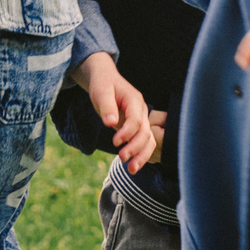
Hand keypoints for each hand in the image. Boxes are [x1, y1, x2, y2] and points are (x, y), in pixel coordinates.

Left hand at [69, 51, 162, 172]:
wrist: (106, 79)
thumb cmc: (103, 84)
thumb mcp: (101, 91)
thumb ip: (106, 106)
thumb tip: (110, 123)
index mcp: (134, 100)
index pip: (136, 120)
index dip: (127, 133)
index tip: (115, 142)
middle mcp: (141, 111)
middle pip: (146, 133)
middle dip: (135, 148)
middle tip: (122, 158)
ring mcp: (141, 119)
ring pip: (148, 140)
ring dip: (142, 156)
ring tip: (131, 170)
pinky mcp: (137, 127)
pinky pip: (143, 142)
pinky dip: (140, 154)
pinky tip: (132, 166)